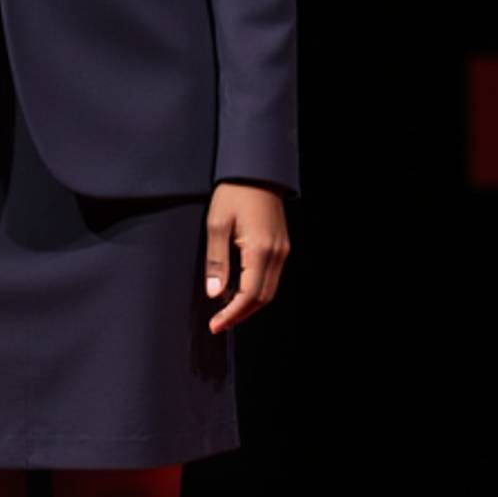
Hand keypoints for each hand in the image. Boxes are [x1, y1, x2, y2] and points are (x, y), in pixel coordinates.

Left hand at [204, 182, 289, 332]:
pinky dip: (255, 290)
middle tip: (219, 324)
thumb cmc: (234, 193)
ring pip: (269, 290)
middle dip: (241, 314)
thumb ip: (216, 261)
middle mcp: (277, 254)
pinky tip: (237, 291)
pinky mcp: (281, 247)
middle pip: (263, 299)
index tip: (215, 325)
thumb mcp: (217, 225)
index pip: (249, 295)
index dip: (232, 314)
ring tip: (225, 311)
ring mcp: (282, 251)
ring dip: (248, 305)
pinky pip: (271, 277)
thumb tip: (215, 293)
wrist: (256, 171)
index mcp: (260, 250)